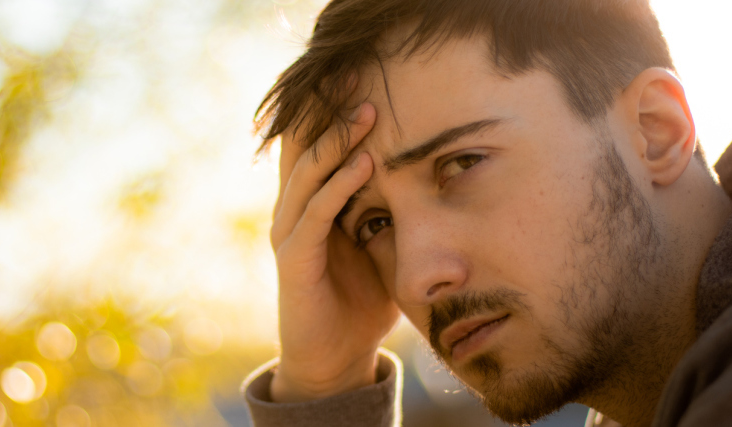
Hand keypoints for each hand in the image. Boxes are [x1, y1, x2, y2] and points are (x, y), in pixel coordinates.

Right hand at [269, 103, 400, 401]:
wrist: (335, 357)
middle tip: (363, 85)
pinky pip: (315, 213)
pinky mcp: (294, 258)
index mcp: (312, 206)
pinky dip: (337, 186)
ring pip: (308, 174)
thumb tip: (441, 186)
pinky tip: (362, 164)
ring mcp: (291, 233)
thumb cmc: (361, 302)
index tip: (365, 86)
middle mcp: (294, 212)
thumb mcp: (385, 249)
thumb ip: (398, 216)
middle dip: (334, 117)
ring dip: (336, 142)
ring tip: (365, 114)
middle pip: (307, 151)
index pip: (319, 150)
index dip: (336, 118)